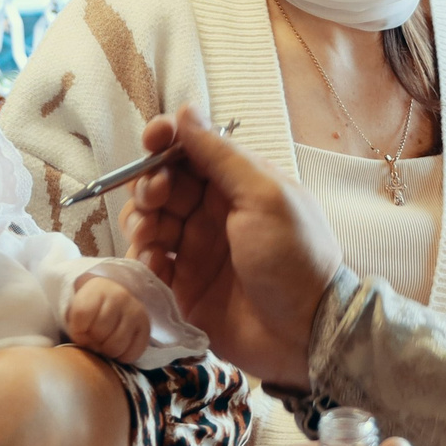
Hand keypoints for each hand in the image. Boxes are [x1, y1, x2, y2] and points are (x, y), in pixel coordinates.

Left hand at [66, 275, 151, 360]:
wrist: (115, 297)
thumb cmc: (92, 308)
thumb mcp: (78, 308)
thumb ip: (77, 326)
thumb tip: (88, 346)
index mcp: (98, 289)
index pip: (81, 314)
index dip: (76, 329)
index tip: (79, 329)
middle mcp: (120, 297)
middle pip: (98, 332)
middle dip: (92, 341)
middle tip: (93, 338)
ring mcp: (135, 312)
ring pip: (115, 346)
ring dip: (106, 351)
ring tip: (105, 343)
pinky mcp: (146, 327)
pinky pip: (131, 354)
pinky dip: (122, 357)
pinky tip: (118, 348)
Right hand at [125, 107, 340, 385]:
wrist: (304, 335)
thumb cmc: (294, 258)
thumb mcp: (265, 197)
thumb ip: (221, 157)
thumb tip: (186, 110)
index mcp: (236, 186)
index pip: (190, 151)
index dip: (166, 141)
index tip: (152, 140)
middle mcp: (212, 215)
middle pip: (161, 185)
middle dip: (148, 186)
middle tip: (155, 201)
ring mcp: (195, 252)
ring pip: (148, 223)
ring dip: (140, 223)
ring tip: (152, 239)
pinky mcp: (182, 288)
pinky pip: (148, 265)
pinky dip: (144, 260)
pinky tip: (157, 267)